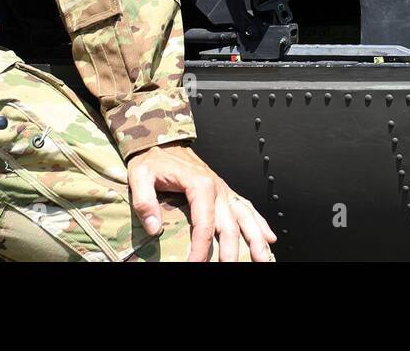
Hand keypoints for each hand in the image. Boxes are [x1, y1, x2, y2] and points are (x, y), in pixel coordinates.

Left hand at [126, 143, 276, 261]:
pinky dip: (259, 222)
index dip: (200, 248)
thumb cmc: (152, 160)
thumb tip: (154, 228)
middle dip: (231, 251)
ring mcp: (223, 190)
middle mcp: (217, 187)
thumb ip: (144, 201)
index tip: (193, 264)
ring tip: (263, 258)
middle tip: (229, 267)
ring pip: (246, 216)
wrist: (162, 142)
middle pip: (229, 225)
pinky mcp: (224, 192)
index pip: (204, 224)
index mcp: (199, 184)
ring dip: (256, 238)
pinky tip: (269, 237)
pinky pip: (246, 206)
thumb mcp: (139, 176)